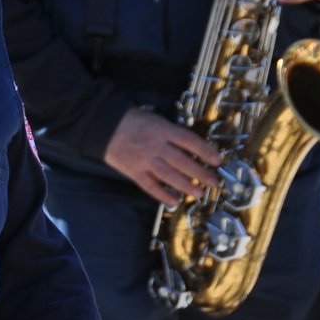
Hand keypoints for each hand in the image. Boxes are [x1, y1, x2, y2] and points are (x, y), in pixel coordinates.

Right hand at [102, 107, 219, 204]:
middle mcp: (155, 146)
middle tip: (213, 182)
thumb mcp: (155, 119)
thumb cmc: (131, 120)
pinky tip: (174, 200)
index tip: (218, 160)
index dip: (205, 151)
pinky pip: (150, 186)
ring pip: (169, 176)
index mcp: (162, 130)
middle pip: (182, 162)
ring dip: (186, 186)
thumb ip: (170, 132)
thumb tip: (190, 147)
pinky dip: (163, 195)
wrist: (102, 126)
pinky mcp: (134, 172)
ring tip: (199, 193)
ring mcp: (144, 160)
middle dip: (201, 173)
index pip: (189, 141)